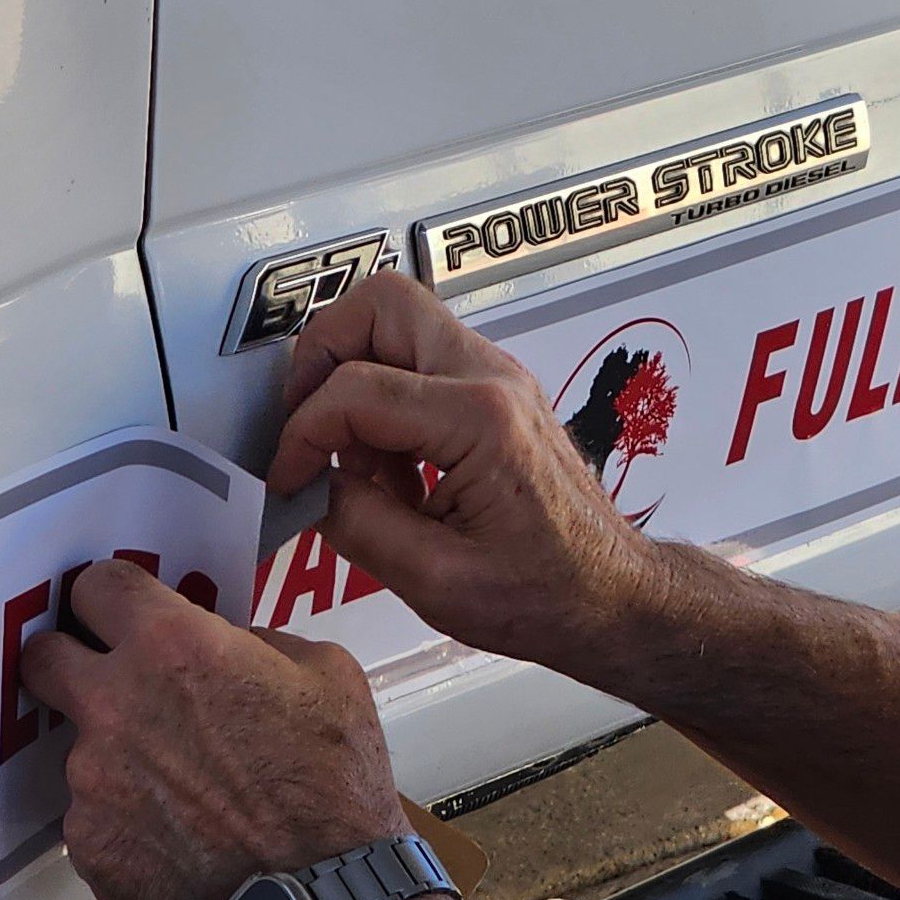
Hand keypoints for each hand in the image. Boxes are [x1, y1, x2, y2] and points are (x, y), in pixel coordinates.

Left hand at [20, 559, 406, 899]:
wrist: (320, 898)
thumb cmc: (332, 779)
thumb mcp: (323, 672)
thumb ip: (256, 642)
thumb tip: (226, 647)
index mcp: (171, 646)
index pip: (96, 585)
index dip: (110, 595)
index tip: (122, 610)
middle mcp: (114, 706)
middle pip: (41, 658)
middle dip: (66, 660)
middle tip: (107, 678)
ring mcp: (92, 783)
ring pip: (82, 748)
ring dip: (117, 755)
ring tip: (182, 787)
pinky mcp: (90, 849)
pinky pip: (96, 816)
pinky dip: (127, 819)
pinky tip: (179, 834)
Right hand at [270, 273, 662, 673]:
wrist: (613, 594)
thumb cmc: (545, 594)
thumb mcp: (435, 581)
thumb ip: (358, 524)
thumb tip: (307, 486)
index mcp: (480, 420)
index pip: (357, 390)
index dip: (302, 436)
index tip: (286, 480)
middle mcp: (492, 377)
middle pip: (382, 305)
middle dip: (323, 356)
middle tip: (305, 426)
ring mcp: (499, 376)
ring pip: (400, 320)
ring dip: (354, 374)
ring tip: (351, 458)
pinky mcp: (496, 390)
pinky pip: (421, 359)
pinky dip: (384, 395)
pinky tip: (387, 469)